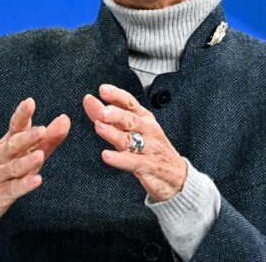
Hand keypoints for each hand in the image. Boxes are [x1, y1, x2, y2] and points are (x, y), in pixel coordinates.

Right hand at [0, 98, 70, 223]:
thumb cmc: (2, 170)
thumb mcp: (24, 153)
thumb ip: (46, 139)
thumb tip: (65, 119)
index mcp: (8, 143)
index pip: (15, 126)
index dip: (22, 115)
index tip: (30, 102)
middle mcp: (2, 157)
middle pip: (13, 145)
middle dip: (27, 137)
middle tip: (42, 130)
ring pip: (12, 167)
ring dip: (26, 161)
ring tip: (40, 155)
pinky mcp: (0, 194)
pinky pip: (12, 189)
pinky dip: (24, 185)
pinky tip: (37, 180)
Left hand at [83, 84, 186, 201]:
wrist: (176, 175)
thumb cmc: (152, 148)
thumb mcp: (133, 129)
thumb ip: (109, 117)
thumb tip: (89, 101)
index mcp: (143, 118)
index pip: (130, 103)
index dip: (117, 95)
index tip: (103, 90)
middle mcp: (147, 130)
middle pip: (131, 120)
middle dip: (116, 114)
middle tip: (102, 111)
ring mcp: (148, 148)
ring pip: (129, 139)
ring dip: (113, 133)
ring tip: (99, 127)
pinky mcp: (147, 166)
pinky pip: (132, 161)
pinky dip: (119, 159)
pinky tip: (107, 156)